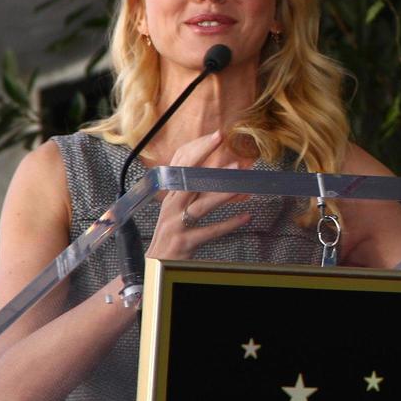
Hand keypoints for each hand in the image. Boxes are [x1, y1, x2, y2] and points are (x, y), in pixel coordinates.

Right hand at [146, 130, 251, 259]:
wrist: (154, 265)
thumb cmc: (171, 234)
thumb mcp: (178, 209)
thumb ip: (195, 191)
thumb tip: (220, 174)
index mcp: (170, 195)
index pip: (180, 164)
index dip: (198, 148)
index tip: (217, 135)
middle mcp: (171, 206)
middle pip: (187, 178)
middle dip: (204, 158)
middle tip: (224, 143)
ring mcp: (175, 224)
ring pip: (200, 205)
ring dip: (221, 192)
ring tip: (241, 181)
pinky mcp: (184, 242)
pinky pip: (209, 232)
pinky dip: (228, 224)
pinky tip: (246, 217)